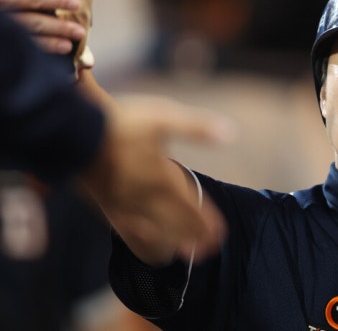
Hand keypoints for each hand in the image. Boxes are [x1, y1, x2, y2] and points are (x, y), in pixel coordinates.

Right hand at [79, 93, 235, 264]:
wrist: (74, 131)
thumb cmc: (122, 124)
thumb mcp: (164, 118)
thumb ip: (197, 128)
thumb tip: (230, 134)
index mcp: (162, 178)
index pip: (191, 207)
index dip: (207, 223)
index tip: (220, 234)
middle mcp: (144, 197)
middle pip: (175, 223)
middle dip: (194, 236)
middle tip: (209, 250)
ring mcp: (124, 203)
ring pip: (152, 230)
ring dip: (171, 241)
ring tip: (183, 252)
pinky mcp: (105, 204)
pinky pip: (126, 229)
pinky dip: (140, 239)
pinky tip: (143, 240)